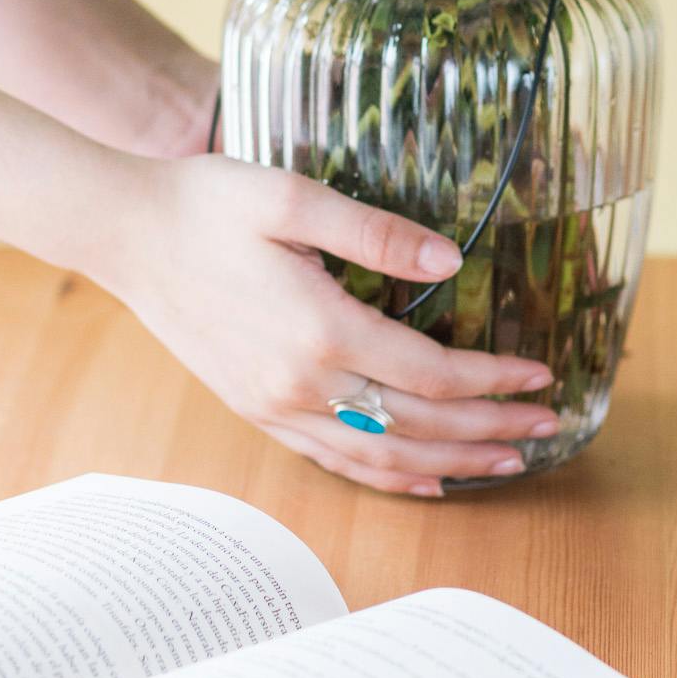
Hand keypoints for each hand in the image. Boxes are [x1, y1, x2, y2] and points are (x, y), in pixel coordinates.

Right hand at [102, 155, 559, 495]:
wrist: (128, 232)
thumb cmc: (210, 204)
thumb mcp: (295, 198)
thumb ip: (377, 234)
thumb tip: (450, 265)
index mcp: (321, 330)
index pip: (432, 374)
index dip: (493, 381)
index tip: (541, 376)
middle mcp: (302, 383)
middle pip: (418, 426)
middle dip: (490, 432)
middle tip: (548, 427)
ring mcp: (275, 405)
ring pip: (381, 456)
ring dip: (450, 463)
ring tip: (505, 464)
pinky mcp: (256, 408)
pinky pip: (334, 461)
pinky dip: (386, 476)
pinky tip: (420, 479)